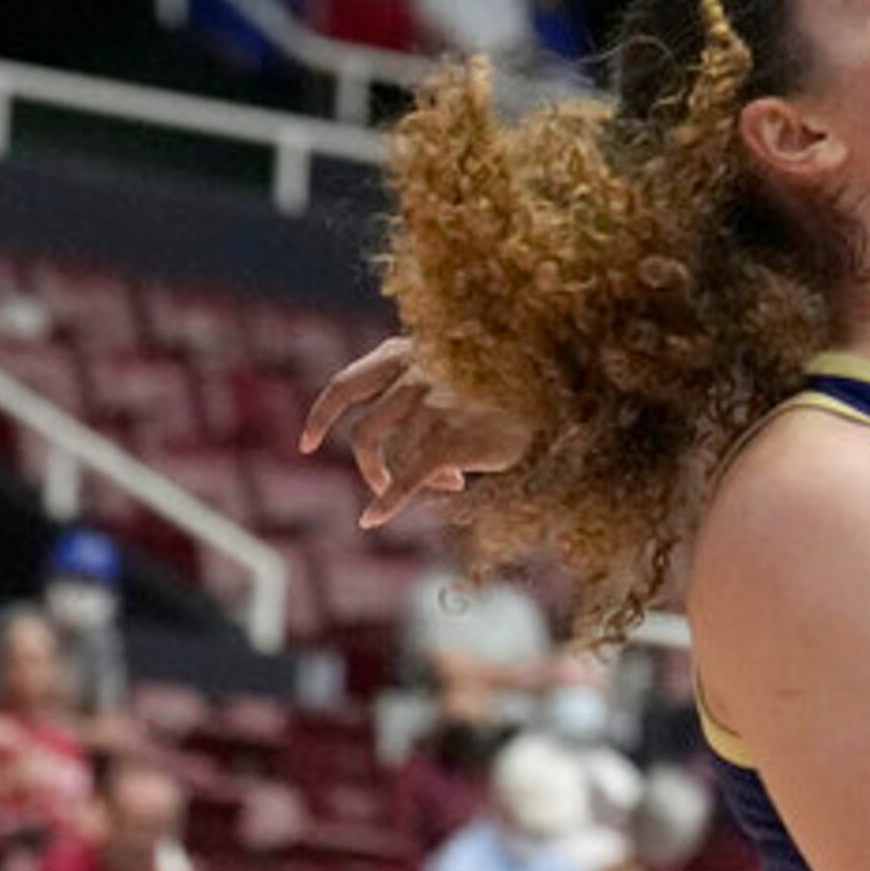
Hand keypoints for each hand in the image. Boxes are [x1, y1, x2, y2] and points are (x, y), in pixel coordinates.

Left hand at [301, 335, 533, 524]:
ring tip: (454, 482)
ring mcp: (430, 405)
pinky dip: (387, 502)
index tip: (306, 443)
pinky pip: (407, 480)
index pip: (345, 385)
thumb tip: (382, 432)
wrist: (564, 392)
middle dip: (371, 466)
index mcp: (409, 352)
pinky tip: (372, 518)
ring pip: (398, 460)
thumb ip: (417, 383)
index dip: (321, 416)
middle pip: (366, 435)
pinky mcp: (450, 439)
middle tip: (381, 485)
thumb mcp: (459, 367)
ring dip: (417, 479)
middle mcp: (414, 374)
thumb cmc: (516, 383)